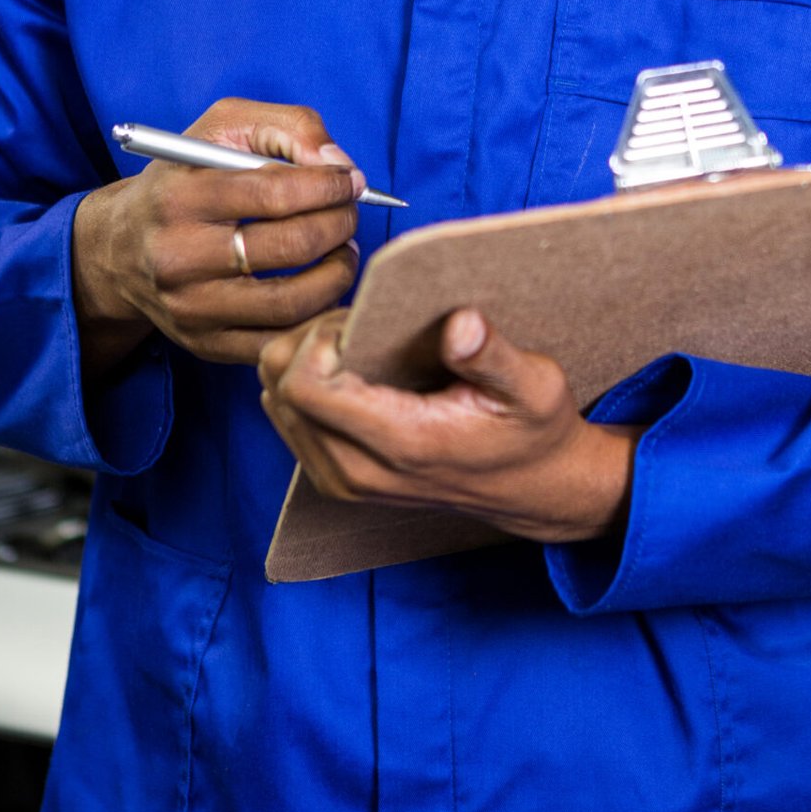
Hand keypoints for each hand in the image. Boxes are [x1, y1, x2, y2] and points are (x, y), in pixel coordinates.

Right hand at [72, 98, 363, 375]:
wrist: (120, 248)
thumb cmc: (184, 179)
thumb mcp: (222, 128)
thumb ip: (286, 126)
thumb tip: (339, 163)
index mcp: (180, 198)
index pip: (275, 193)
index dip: (329, 185)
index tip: (349, 180)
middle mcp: (179, 257)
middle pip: (290, 246)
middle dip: (339, 224)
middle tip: (349, 213)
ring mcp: (192, 308)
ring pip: (292, 303)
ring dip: (338, 273)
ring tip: (343, 250)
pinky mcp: (205, 344)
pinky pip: (281, 341)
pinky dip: (317, 315)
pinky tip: (323, 287)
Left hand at [258, 307, 639, 544]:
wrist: (533, 488)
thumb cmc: (533, 430)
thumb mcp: (535, 385)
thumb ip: (494, 355)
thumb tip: (461, 323)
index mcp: (401, 443)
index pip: (305, 387)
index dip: (318, 340)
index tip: (360, 323)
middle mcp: (358, 471)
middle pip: (279, 388)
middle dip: (307, 342)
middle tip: (358, 324)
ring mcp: (342, 480)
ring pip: (275, 402)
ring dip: (303, 362)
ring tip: (356, 346)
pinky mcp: (336, 479)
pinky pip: (288, 419)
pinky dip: (305, 385)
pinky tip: (350, 370)